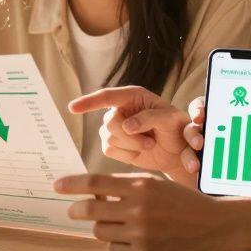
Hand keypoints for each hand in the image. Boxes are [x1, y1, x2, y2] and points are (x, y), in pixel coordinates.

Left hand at [54, 173, 237, 250]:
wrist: (214, 226)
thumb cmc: (182, 202)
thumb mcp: (156, 184)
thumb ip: (126, 186)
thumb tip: (92, 192)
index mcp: (141, 186)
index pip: (95, 183)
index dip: (72, 184)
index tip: (57, 185)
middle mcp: (138, 209)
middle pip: (91, 210)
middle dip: (76, 210)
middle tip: (73, 210)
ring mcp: (140, 234)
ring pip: (101, 231)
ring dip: (103, 226)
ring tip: (120, 223)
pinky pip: (115, 249)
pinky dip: (119, 244)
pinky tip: (135, 238)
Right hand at [68, 86, 198, 180]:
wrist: (177, 151)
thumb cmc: (176, 128)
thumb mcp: (170, 119)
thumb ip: (149, 118)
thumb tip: (126, 126)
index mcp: (132, 96)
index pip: (106, 96)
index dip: (88, 102)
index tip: (72, 108)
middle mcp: (120, 109)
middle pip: (110, 123)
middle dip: (130, 136)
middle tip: (150, 142)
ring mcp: (115, 128)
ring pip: (109, 139)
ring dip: (132, 146)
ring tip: (149, 145)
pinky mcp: (114, 144)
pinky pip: (109, 151)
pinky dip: (127, 155)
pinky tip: (139, 152)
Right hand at [184, 100, 250, 194]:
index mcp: (223, 118)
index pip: (206, 106)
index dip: (199, 107)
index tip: (201, 114)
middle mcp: (209, 131)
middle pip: (192, 126)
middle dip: (192, 132)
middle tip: (199, 142)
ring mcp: (203, 150)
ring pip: (188, 148)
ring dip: (188, 155)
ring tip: (196, 165)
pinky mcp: (202, 168)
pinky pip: (192, 166)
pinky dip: (193, 169)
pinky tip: (197, 175)